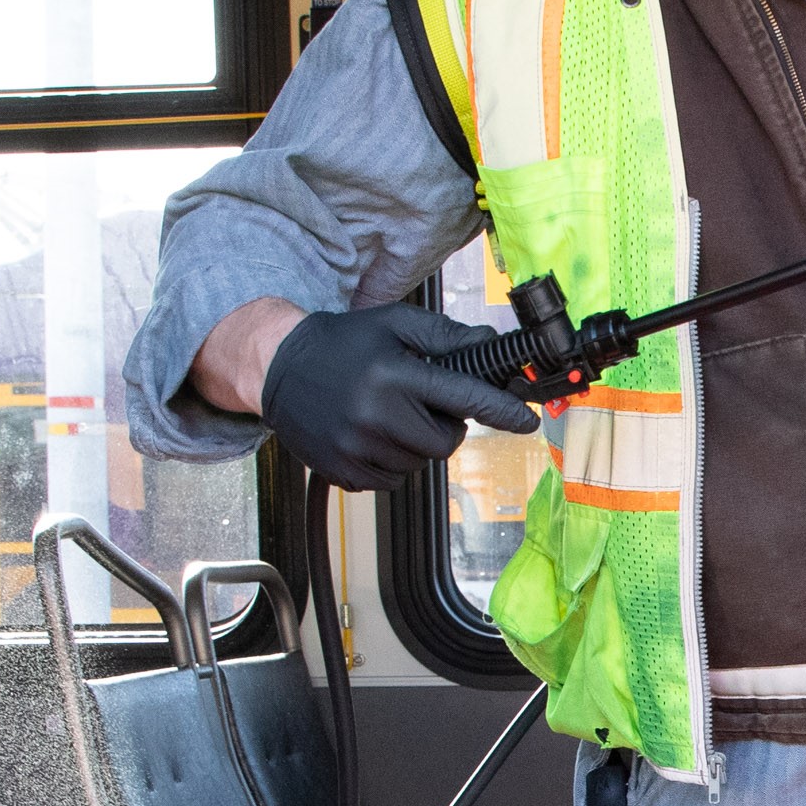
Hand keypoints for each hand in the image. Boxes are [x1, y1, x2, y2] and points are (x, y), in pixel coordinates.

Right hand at [257, 303, 540, 490]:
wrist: (278, 366)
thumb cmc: (343, 342)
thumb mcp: (395, 325)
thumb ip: (446, 336)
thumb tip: (491, 343)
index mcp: (393, 375)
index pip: (462, 397)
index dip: (501, 409)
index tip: (527, 420)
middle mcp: (375, 415)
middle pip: (445, 441)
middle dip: (445, 425)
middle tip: (421, 402)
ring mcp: (357, 449)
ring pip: (420, 463)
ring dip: (417, 443)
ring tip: (389, 414)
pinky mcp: (344, 472)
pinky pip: (393, 480)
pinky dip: (394, 461)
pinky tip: (372, 434)